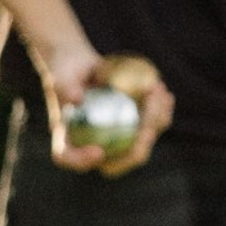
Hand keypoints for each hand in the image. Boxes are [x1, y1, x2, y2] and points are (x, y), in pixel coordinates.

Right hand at [39, 43, 175, 175]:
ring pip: (140, 145)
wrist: (83, 61)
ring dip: (154, 122)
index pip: (68, 157)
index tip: (97, 152)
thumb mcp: (61, 74)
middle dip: (135, 151)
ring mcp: (115, 139)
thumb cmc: (65, 67)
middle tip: (147, 132)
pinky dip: (161, 112)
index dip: (82, 160)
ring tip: (154, 91)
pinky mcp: (133, 126)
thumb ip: (66, 86)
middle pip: (114, 164)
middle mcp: (92, 145)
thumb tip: (76, 98)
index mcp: (66, 137)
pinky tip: (164, 94)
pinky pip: (152, 127)